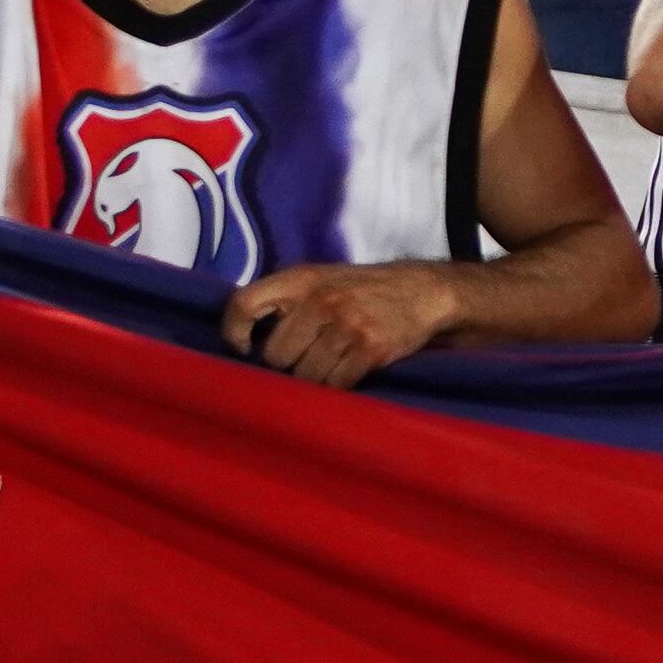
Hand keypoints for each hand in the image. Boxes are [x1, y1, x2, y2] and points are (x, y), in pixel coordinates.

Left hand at [223, 259, 461, 387]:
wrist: (427, 291)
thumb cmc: (364, 290)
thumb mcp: (324, 279)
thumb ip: (286, 300)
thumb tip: (244, 342)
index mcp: (303, 279)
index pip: (244, 303)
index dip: (235, 331)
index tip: (245, 347)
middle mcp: (323, 299)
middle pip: (275, 355)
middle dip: (290, 362)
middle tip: (310, 353)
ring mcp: (348, 324)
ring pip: (304, 375)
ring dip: (316, 376)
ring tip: (335, 360)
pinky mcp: (371, 347)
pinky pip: (335, 384)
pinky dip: (340, 383)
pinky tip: (352, 368)